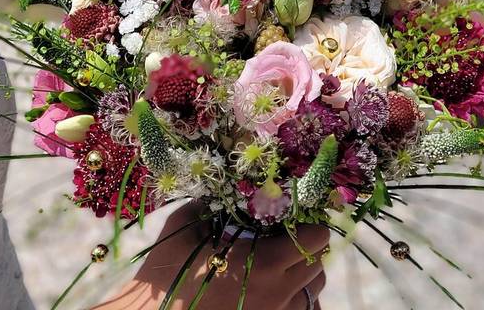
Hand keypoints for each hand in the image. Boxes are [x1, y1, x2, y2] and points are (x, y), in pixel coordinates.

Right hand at [95, 204, 328, 309]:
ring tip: (278, 263)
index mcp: (264, 261)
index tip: (291, 216)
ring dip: (302, 273)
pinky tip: (272, 287)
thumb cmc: (166, 271)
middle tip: (283, 236)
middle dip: (305, 246)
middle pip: (317, 264)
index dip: (308, 224)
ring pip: (312, 291)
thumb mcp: (186, 225)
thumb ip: (214, 202)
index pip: (315, 238)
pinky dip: (294, 297)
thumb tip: (230, 186)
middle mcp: (278, 291)